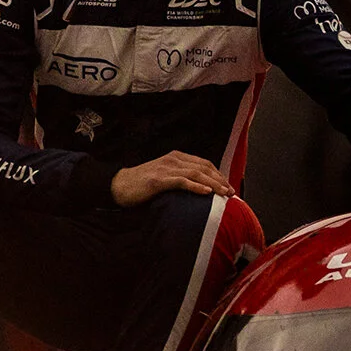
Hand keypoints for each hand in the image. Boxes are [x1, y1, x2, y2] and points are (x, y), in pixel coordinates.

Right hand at [111, 150, 234, 204]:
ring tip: (224, 193)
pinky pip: (181, 181)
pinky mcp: (158, 180)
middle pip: (203, 167)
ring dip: (213, 184)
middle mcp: (173, 159)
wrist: (119, 186)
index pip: (204, 163)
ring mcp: (166, 168)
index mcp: (176, 157)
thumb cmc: (143, 185)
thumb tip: (201, 190)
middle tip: (231, 192)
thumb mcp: (165, 178)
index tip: (229, 186)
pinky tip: (206, 193)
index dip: (218, 174)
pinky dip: (195, 186)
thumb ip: (181, 178)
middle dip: (220, 180)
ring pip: (195, 173)